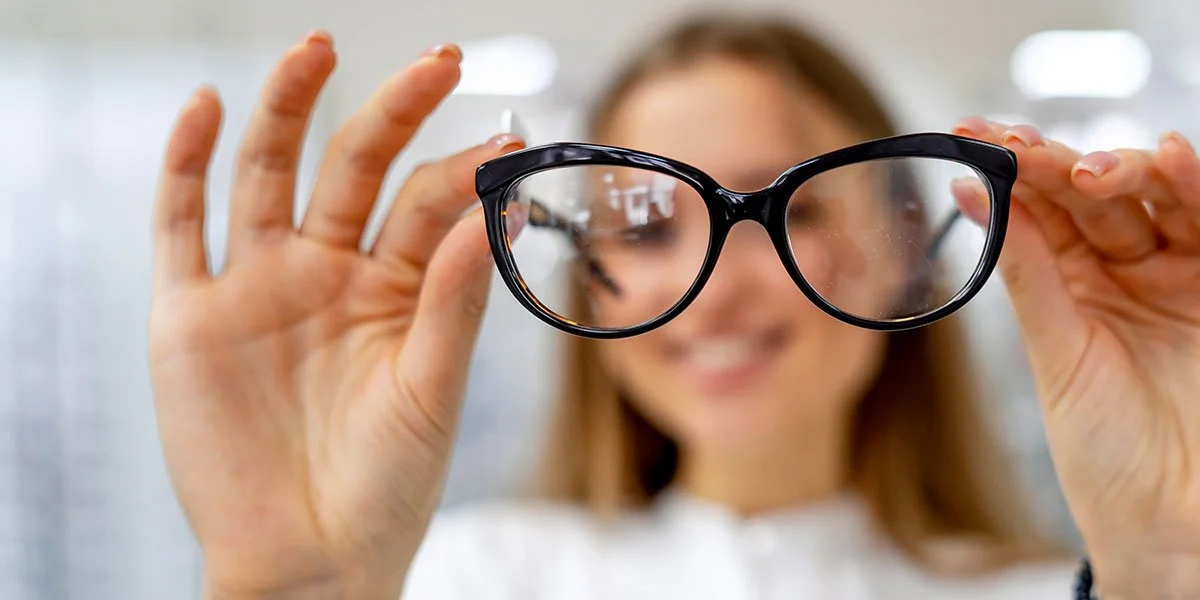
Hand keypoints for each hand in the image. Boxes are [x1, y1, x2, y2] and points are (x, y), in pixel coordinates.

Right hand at [148, 32, 523, 597]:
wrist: (311, 560)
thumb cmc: (387, 487)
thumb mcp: (433, 389)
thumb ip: (455, 300)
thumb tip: (496, 213)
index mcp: (392, 290)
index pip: (429, 204)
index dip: (465, 170)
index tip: (508, 142)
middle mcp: (325, 273)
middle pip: (354, 168)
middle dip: (392, 109)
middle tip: (441, 59)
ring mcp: (258, 287)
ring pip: (268, 175)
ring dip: (287, 109)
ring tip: (315, 49)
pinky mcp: (191, 314)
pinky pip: (181, 225)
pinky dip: (186, 164)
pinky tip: (209, 108)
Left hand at [952, 119, 1199, 598]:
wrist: (1174, 542)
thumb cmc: (1109, 460)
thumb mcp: (1058, 354)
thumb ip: (1028, 271)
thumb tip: (974, 189)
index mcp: (1089, 285)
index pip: (1055, 209)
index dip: (1020, 170)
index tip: (973, 136)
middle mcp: (1148, 274)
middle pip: (1108, 198)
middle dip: (1064, 165)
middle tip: (1019, 145)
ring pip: (1170, 203)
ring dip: (1129, 171)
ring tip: (1084, 165)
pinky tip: (1174, 158)